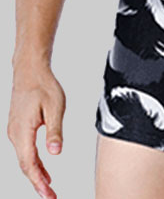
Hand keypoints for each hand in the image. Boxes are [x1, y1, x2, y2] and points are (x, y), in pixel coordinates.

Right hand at [7, 65, 65, 197]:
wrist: (30, 71)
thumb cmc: (43, 86)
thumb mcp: (55, 107)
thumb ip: (54, 131)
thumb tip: (55, 153)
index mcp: (23, 131)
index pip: (29, 163)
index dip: (38, 181)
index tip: (48, 193)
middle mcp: (15, 134)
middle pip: (25, 165)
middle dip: (37, 182)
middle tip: (50, 195)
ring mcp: (14, 131)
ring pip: (24, 158)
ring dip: (35, 173)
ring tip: (48, 185)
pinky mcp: (18, 127)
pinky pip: (24, 149)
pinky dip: (33, 161)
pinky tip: (42, 166)